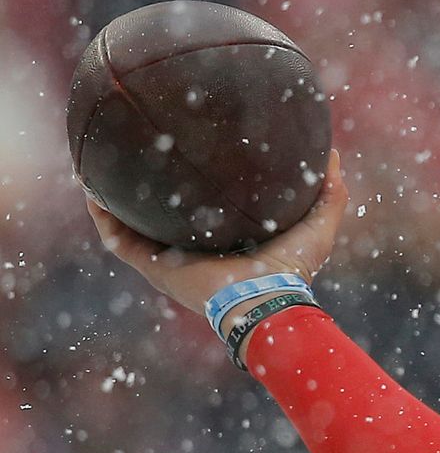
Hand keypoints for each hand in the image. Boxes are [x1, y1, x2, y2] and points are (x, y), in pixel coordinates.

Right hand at [87, 149, 349, 319]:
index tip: (191, 154)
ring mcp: (170, 260)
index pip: (207, 211)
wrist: (265, 300)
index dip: (196, 185)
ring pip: (132, 226)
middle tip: (139, 153)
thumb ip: (329, 192)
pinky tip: (91, 188)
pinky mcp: (154, 267)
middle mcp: (195, 250)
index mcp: (228, 241)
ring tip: (98, 166)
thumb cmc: (293, 270)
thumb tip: (334, 155)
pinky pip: (119, 239)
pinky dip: (103, 216)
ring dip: (113, 199)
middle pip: (165, 216)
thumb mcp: (317, 225)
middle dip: (150, 190)